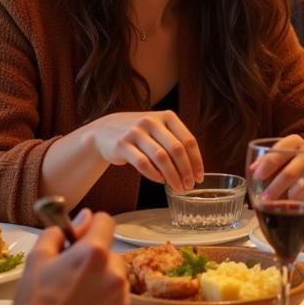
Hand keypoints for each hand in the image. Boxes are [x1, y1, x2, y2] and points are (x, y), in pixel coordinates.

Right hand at [8, 210, 129, 304]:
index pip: (106, 221)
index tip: (80, 239)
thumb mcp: (37, 258)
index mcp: (95, 253)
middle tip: (73, 276)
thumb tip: (84, 218)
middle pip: (113, 255)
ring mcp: (122, 303)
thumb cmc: (32, 301)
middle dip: (97, 261)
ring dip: (103, 285)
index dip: (92, 227)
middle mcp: (115, 275)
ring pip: (117, 283)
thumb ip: (60, 232)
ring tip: (77, 301)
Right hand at [87, 110, 203, 189]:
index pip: (188, 140)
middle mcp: (152, 121)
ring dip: (172, 176)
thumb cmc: (139, 134)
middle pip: (176, 149)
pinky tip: (160, 180)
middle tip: (189, 186)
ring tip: (177, 187)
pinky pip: (143, 163)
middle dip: (186, 171)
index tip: (199, 177)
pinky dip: (154, 175)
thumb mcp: (158, 129)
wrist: (104, 131)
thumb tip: (194, 170)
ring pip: (161, 158)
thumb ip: (175, 142)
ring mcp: (135, 132)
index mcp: (166, 116)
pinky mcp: (122, 144)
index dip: (196, 161)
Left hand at [249, 134, 303, 204]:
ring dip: (289, 196)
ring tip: (277, 205)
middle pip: (291, 172)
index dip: (266, 165)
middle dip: (276, 186)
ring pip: (303, 185)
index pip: (278, 152)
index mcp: (294, 142)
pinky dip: (301, 201)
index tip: (257, 178)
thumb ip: (266, 161)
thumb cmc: (291, 159)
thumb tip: (252, 169)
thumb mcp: (279, 155)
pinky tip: (292, 205)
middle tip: (264, 199)